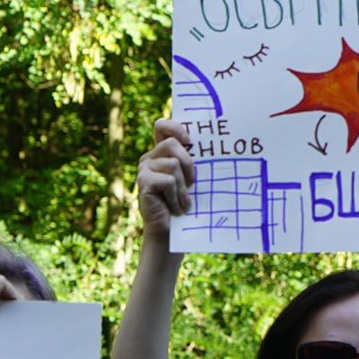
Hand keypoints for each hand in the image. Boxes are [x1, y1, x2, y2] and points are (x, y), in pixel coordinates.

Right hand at [138, 120, 194, 238]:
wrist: (171, 232)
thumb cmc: (185, 204)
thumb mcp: (191, 179)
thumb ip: (193, 161)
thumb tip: (216, 145)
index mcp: (161, 153)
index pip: (162, 126)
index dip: (174, 127)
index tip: (189, 139)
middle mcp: (150, 157)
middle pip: (172, 143)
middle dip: (188, 163)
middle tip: (192, 184)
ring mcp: (144, 169)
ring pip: (173, 164)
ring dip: (184, 187)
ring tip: (184, 202)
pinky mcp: (143, 182)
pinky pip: (168, 180)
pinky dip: (176, 196)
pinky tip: (175, 207)